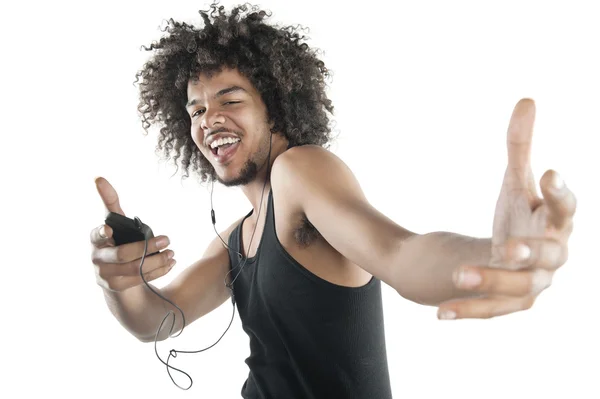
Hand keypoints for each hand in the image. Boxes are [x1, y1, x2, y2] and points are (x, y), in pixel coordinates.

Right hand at [90, 177, 176, 291]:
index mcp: (94, 239)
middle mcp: (96, 258)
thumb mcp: (115, 222)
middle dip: (147, 247)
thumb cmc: (117, 241)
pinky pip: (140, 280)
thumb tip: (99, 178)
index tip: (108, 228)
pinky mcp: (117, 287)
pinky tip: (171, 263)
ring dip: (157, 261)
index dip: (101, 232)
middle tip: (167, 239)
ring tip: (172, 252)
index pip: (96, 235)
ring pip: (135, 269)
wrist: (114, 274)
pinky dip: (158, 271)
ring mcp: (104, 276)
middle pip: (123, 254)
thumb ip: (110, 202)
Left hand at [437, 98, 576, 319]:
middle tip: (508, 247)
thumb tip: (527, 100)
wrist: (505, 259)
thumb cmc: (518, 218)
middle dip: (531, 251)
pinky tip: (439, 312)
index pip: (566, 210)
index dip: (560, 195)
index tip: (548, 174)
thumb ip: (519, 146)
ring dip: (490, 281)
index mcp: (555, 223)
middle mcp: (551, 257)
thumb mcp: (514, 183)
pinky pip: (489, 311)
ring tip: (457, 272)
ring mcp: (531, 285)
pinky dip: (466, 310)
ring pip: (517, 288)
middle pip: (549, 256)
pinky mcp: (508, 304)